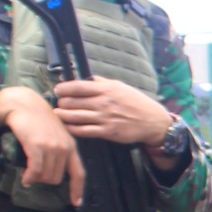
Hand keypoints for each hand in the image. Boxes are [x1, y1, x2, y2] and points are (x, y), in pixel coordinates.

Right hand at [0, 85, 84, 204]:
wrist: (24, 104)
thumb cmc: (37, 119)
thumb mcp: (55, 134)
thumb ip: (59, 150)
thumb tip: (53, 173)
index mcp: (71, 146)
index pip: (79, 172)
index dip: (78, 190)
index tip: (77, 203)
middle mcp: (65, 148)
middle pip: (57, 178)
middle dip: (45, 180)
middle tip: (35, 174)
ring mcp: (52, 147)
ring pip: (46, 176)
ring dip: (36, 179)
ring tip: (29, 173)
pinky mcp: (38, 146)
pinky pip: (35, 171)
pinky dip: (29, 178)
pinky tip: (25, 178)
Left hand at [52, 77, 175, 148]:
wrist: (153, 122)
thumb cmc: (137, 103)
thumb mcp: (121, 87)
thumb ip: (102, 83)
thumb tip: (86, 79)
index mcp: (107, 89)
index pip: (77, 86)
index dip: (63, 88)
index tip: (58, 90)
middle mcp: (104, 103)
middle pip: (72, 102)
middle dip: (62, 102)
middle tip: (59, 103)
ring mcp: (105, 118)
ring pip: (74, 116)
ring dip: (62, 115)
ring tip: (58, 114)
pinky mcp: (107, 132)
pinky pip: (83, 131)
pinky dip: (72, 128)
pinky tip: (67, 126)